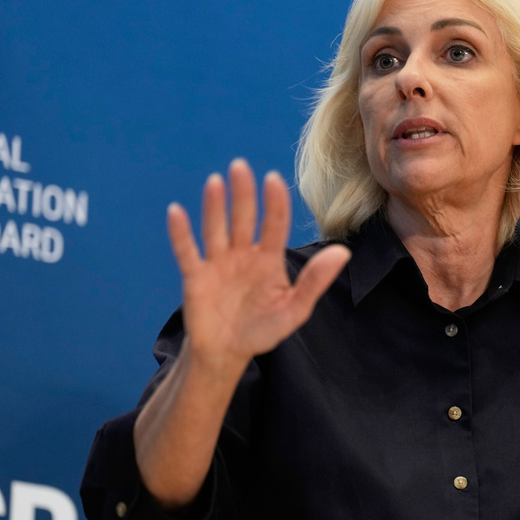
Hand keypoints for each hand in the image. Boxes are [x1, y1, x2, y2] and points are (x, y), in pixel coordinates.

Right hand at [166, 159, 350, 383]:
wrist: (227, 353)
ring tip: (216, 182)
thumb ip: (316, 281)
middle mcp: (243, 254)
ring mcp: (218, 263)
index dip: (274, 202)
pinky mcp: (195, 277)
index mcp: (269, 259)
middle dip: (243, 193)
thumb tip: (343, 252)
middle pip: (244, 218)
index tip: (273, 180)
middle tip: (240, 166)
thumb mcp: (295, 309)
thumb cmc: (263, 330)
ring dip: (215, 206)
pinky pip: (187, 251)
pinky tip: (177, 211)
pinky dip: (181, 233)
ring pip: (216, 229)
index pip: (274, 223)